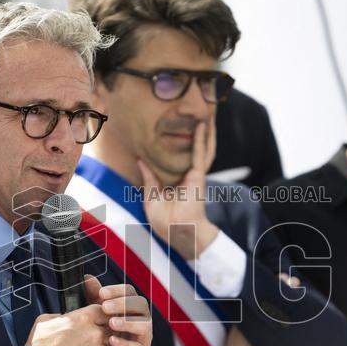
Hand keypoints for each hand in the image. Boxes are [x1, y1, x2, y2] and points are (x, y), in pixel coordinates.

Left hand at [84, 275, 151, 345]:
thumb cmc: (107, 335)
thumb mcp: (99, 315)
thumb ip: (95, 298)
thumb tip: (87, 278)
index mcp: (131, 307)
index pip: (129, 292)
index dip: (117, 291)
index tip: (101, 293)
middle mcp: (141, 319)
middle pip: (140, 304)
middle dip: (123, 304)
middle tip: (105, 307)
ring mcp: (143, 337)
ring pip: (144, 325)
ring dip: (127, 322)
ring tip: (111, 323)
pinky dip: (125, 344)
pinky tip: (112, 341)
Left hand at [139, 119, 219, 259]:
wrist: (177, 231)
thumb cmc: (164, 221)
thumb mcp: (150, 197)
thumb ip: (148, 178)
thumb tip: (140, 161)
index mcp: (175, 182)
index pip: (175, 160)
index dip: (176, 146)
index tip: (171, 129)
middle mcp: (186, 176)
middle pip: (192, 150)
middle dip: (195, 134)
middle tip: (196, 116)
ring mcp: (193, 175)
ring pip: (201, 148)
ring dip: (204, 132)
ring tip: (206, 114)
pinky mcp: (198, 176)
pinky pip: (199, 154)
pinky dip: (200, 139)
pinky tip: (202, 125)